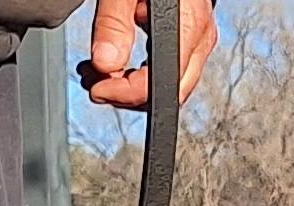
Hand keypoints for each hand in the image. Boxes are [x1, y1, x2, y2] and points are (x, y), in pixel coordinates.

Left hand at [82, 0, 216, 108]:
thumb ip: (114, 23)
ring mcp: (196, 40)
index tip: (98, 88)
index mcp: (188, 26)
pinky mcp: (188, 38)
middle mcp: (198, 38)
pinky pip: (168, 69)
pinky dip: (140, 73)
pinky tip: (118, 62)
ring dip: (131, 86)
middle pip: (168, 92)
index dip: (127, 94)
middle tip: (94, 84)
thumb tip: (105, 63)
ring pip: (169, 85)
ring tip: (99, 72)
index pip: (160, 83)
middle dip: (127, 95)